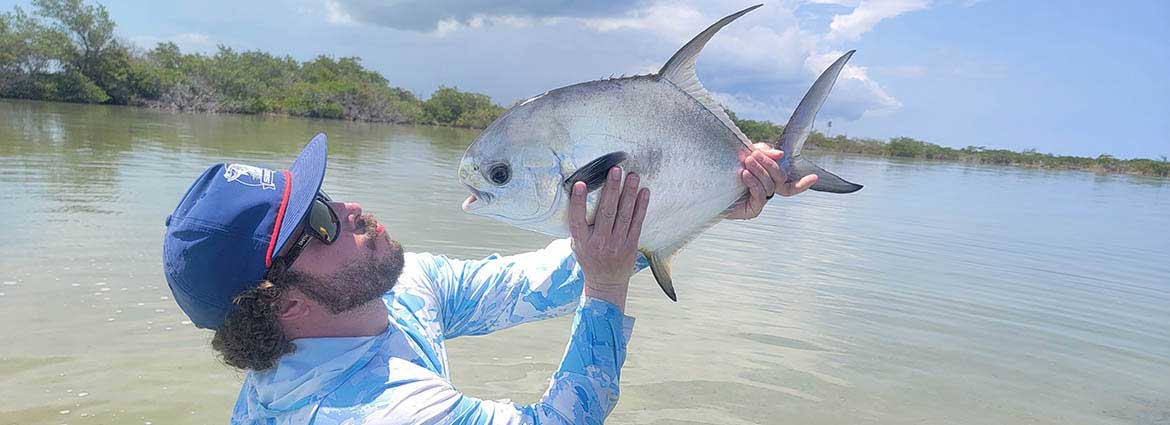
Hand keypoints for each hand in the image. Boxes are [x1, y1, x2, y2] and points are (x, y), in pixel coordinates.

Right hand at [569, 167, 649, 311]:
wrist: (606, 283)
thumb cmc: (590, 259)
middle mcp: (600, 243)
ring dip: (629, 194)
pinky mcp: (631, 245)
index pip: (577, 219)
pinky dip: (641, 206)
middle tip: (615, 171)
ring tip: (632, 176)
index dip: (578, 202)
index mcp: (582, 242)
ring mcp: (617, 244)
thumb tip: (580, 197)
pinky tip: (644, 192)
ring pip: (624, 215)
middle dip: (611, 190)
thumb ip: (579, 226)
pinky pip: (637, 222)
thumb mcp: (578, 245)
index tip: (581, 184)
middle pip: (605, 213)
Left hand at [724, 142, 818, 219]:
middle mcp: (767, 192)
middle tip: (754, 156)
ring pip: (770, 185)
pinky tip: (744, 175)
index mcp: (768, 180)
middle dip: (769, 165)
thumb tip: (780, 155)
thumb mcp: (747, 155)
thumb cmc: (727, 169)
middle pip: (780, 179)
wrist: (706, 185)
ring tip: (746, 162)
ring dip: (759, 171)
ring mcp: (760, 202)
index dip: (803, 183)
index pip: (790, 184)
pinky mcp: (753, 211)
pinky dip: (754, 183)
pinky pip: (760, 195)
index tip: (814, 177)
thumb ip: (764, 152)